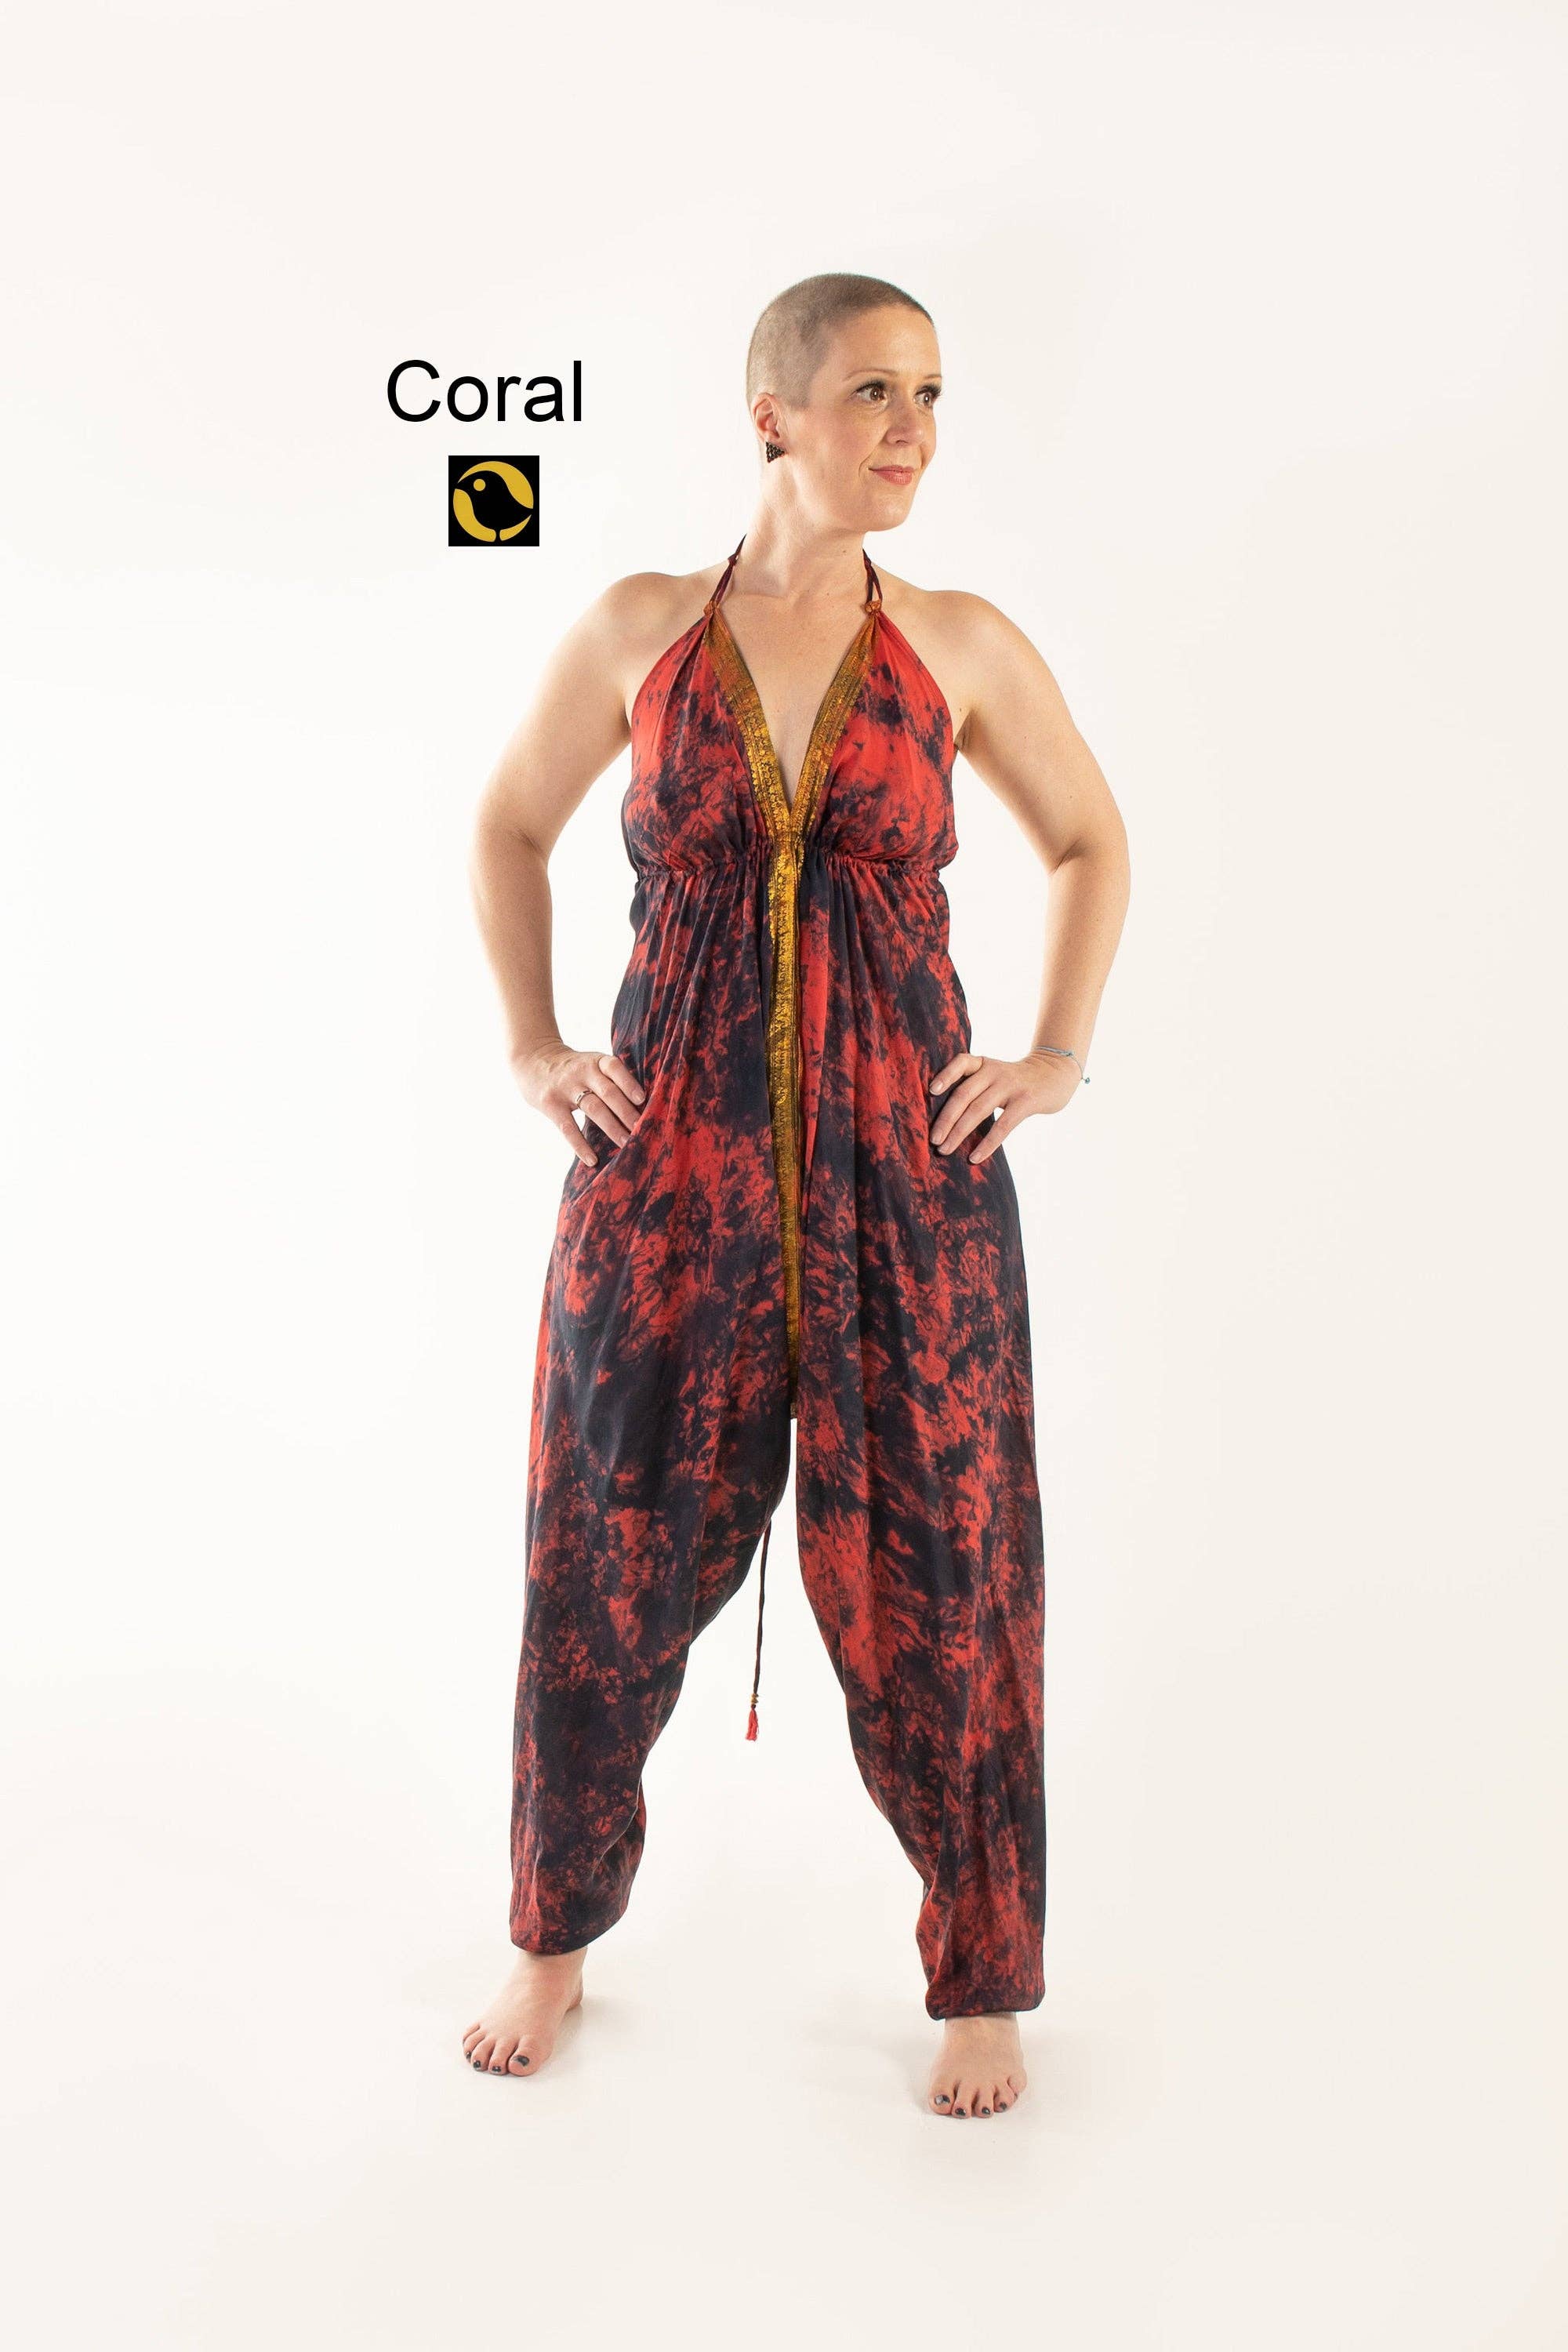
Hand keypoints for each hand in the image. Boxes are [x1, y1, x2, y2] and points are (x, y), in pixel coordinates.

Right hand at [511, 1043, 645, 1166]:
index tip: (643, 1100)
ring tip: (626, 1144)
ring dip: (612, 1128)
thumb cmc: (572, 1069)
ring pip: (593, 1109)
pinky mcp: (550, 1104)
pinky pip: (568, 1128)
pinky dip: (581, 1145)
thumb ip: (610, 1079)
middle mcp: (581, 1071)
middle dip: (627, 1113)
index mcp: (595, 1061)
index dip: (629, 1083)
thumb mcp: (590, 1064)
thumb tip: (642, 1108)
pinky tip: (592, 1160)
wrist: (532, 1060)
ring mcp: (565, 1088)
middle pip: (608, 1092)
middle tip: (643, 1130)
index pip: (614, 1068)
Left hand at [928, 1048, 1079, 1164]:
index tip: (931, 1092)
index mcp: (983, 1064)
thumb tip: (944, 1119)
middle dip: (945, 1119)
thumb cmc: (1015, 1081)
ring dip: (959, 1133)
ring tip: (945, 1150)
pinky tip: (975, 1157)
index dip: (945, 1076)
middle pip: (963, 1094)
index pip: (961, 1063)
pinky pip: (1002, 1126)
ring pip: (978, 1110)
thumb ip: (974, 1085)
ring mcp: (1010, 1086)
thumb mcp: (995, 1073)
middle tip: (933, 1140)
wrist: (1055, 1074)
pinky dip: (987, 1144)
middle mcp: (994, 1071)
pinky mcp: (1026, 1102)